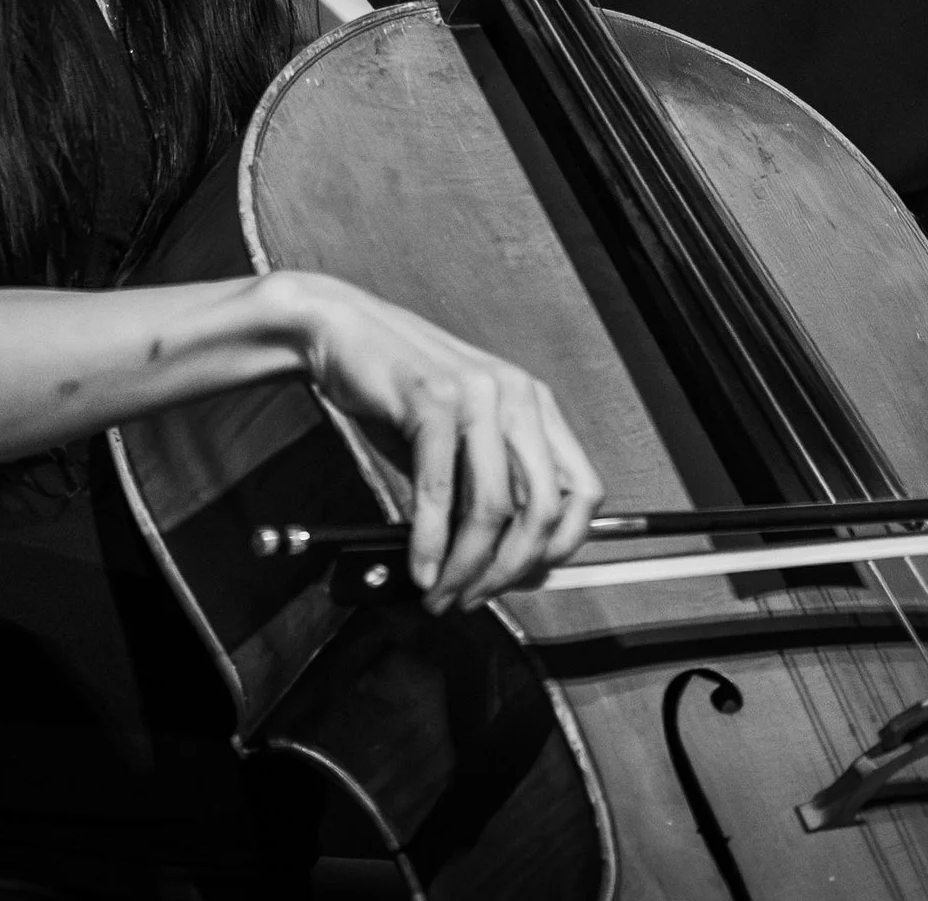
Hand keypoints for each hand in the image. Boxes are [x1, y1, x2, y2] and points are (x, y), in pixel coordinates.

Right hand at [277, 272, 604, 612]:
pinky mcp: (433, 400)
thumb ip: (484, 486)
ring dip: (467, 565)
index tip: (530, 578)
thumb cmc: (398, 388)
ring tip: (443, 591)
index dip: (564, 546)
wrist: (343, 330)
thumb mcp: (457, 437)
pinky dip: (429, 541)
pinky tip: (421, 566)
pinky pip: (439, 489)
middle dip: (511, 570)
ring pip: (494, 506)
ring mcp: (477, 394)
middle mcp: (516, 395)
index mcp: (534, 403)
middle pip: (544, 508)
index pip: (584, 489)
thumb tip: (503, 560)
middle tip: (478, 596)